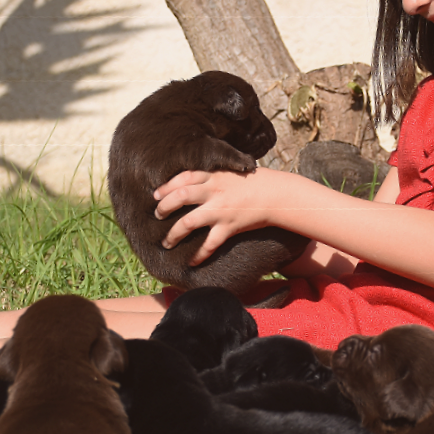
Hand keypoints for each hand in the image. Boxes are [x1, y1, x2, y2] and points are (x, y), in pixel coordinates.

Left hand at [153, 168, 278, 264]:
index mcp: (214, 176)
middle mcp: (214, 191)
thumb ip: (212, 174)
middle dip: (164, 207)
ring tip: (166, 242)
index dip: (166, 186)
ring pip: (188, 222)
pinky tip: (192, 262)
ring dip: (173, 234)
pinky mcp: (229, 227)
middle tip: (157, 215)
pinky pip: (209, 244)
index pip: (183, 177)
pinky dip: (199, 254)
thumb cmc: (254, 181)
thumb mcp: (231, 170)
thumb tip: (191, 179)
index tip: (156, 194)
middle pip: (180, 197)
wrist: (277, 194)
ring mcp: (220, 210)